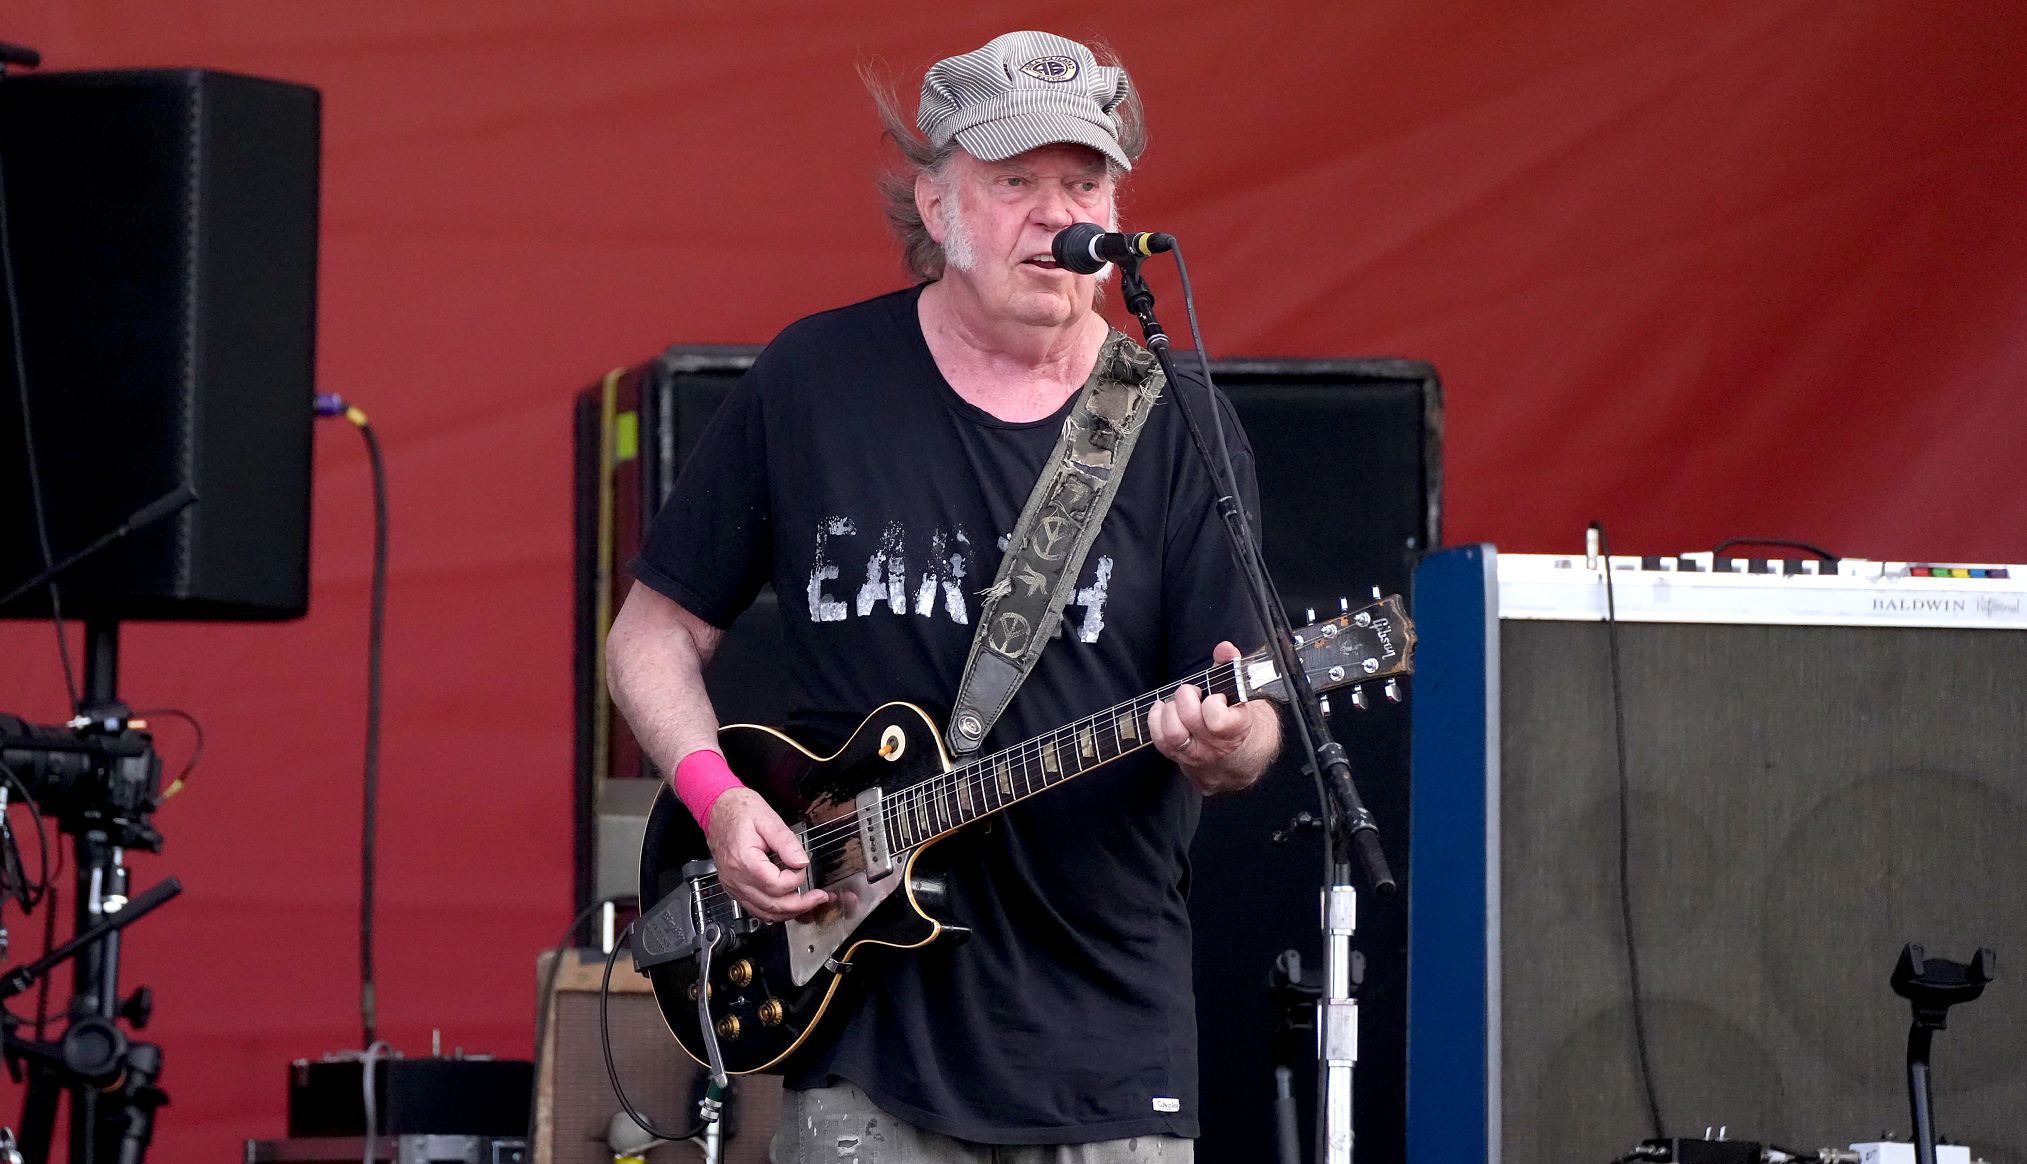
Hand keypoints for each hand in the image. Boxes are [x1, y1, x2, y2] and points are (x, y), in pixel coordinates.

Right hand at [705, 788, 832, 921]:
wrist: (718, 809)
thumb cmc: (740, 811)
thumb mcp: (768, 818)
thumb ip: (786, 842)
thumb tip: (802, 861)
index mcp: (744, 861)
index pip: (776, 885)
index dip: (796, 879)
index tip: (803, 865)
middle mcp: (736, 879)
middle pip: (772, 906)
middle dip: (801, 905)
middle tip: (819, 897)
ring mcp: (734, 886)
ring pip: (764, 913)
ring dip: (789, 912)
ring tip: (809, 903)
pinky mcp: (735, 888)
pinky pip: (755, 908)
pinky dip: (774, 911)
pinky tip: (789, 904)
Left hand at [1151, 641, 1278, 793]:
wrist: (1234, 752)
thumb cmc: (1232, 714)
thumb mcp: (1236, 690)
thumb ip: (1230, 665)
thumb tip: (1224, 648)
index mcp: (1237, 728)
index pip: (1218, 720)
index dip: (1212, 703)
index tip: (1216, 696)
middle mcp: (1216, 746)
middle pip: (1190, 720)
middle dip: (1186, 697)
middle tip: (1192, 692)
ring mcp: (1196, 755)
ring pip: (1173, 734)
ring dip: (1170, 710)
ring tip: (1176, 703)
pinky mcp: (1178, 757)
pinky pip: (1159, 740)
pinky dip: (1155, 719)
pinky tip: (1162, 708)